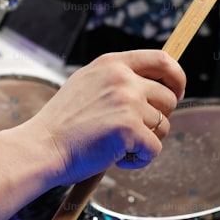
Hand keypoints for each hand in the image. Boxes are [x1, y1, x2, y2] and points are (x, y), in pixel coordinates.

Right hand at [23, 50, 185, 184]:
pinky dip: (139, 160)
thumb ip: (117, 79)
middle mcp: (122, 78)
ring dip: (146, 142)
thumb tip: (153, 86)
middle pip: (168, 97)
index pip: (161, 59)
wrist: (42, 146)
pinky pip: (154, 149)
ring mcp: (127, 102)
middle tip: (134, 133)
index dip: (176, 77)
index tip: (176, 93)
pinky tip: (117, 159)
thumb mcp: (87, 84)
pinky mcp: (129, 129)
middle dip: (158, 119)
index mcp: (112, 64)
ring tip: (117, 147)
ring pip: (163, 126)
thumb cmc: (62, 124)